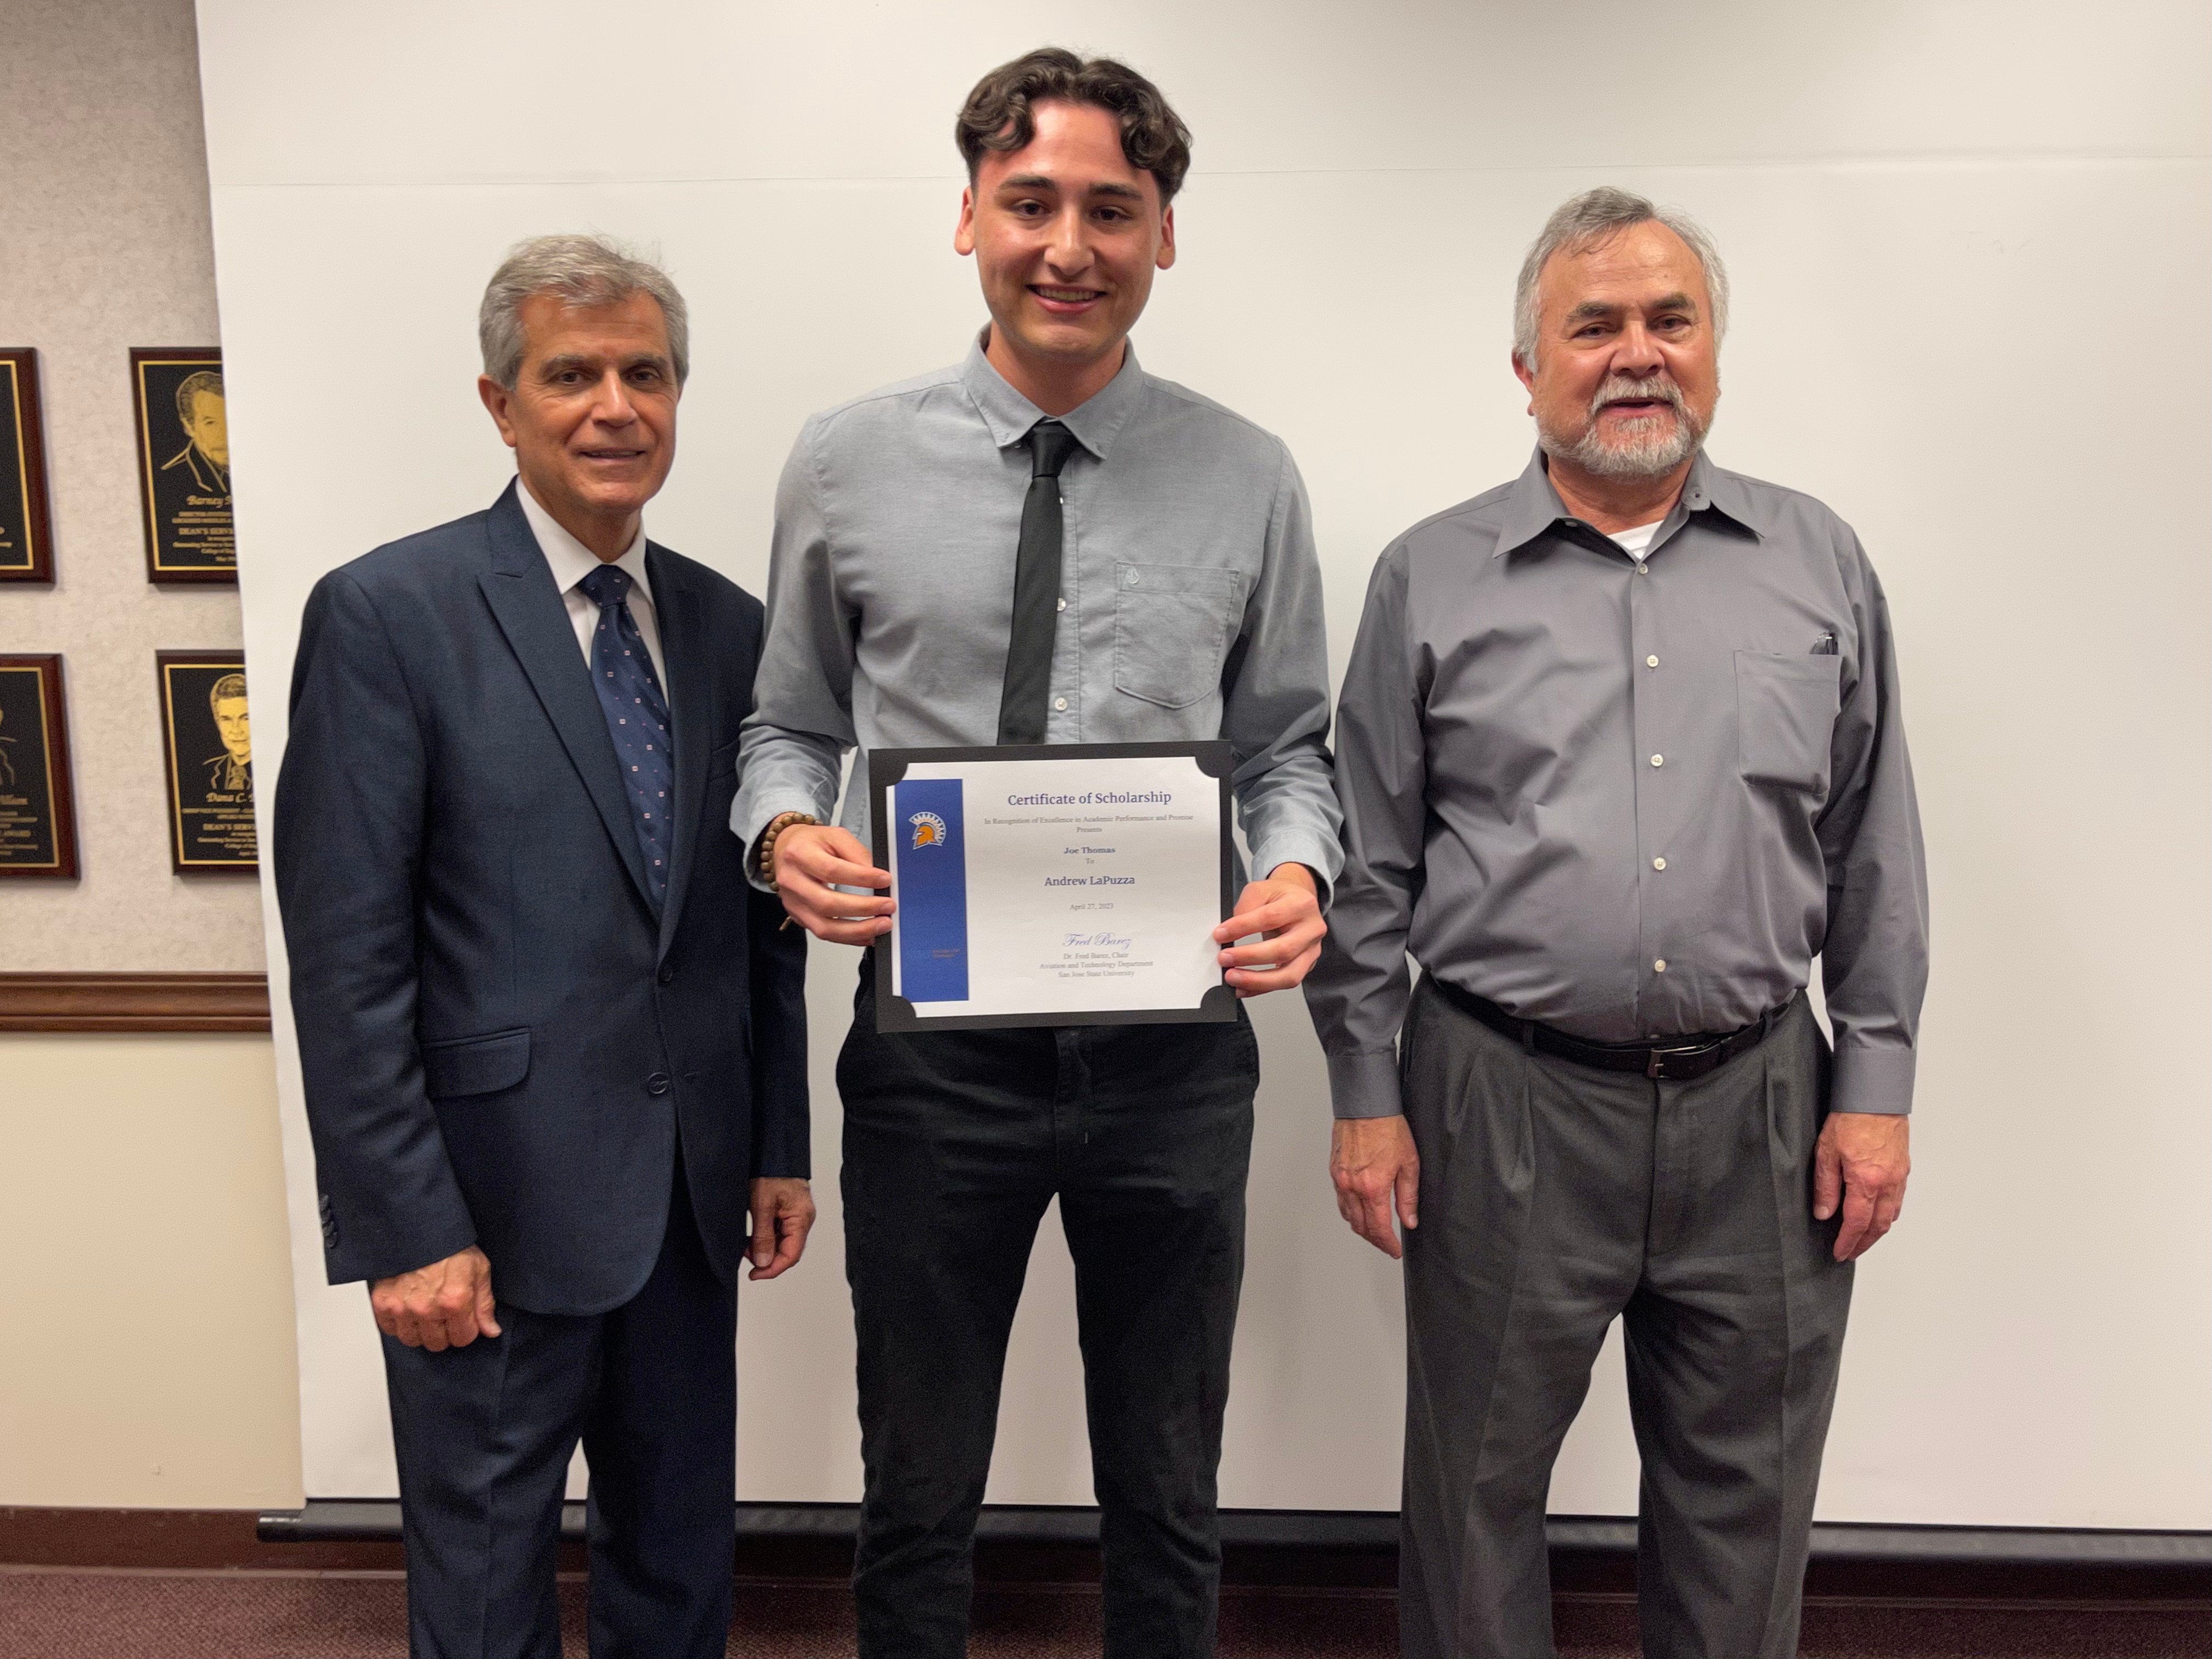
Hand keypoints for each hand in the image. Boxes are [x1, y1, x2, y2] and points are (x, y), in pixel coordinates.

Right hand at [370, 1245, 499, 1350]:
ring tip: (425, 1312)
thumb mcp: (479, 1269)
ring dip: (421, 1331)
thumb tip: (491, 1331)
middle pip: (437, 1344)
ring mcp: (402, 1308)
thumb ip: (485, 1304)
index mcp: (455, 1301)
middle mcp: (427, 1309)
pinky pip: (389, 1330)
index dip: (466, 1330)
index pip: (463, 1338)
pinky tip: (408, 1309)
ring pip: (413, 1340)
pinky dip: (398, 1323)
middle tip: (444, 1315)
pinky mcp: (382, 1303)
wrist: (418, 1227)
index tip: (464, 1319)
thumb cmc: (450, 1245)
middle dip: (445, 1332)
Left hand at [747, 1177, 816, 1279]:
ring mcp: (797, 1216)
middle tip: (745, 1254)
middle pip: (788, 1250)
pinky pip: (779, 1233)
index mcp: (801, 1218)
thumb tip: (763, 1262)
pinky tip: (752, 1237)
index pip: (791, 1254)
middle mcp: (803, 1219)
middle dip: (766, 1258)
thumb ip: (763, 1235)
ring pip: (782, 1243)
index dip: (772, 1269)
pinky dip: (765, 1238)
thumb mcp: (762, 1204)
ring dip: (763, 1248)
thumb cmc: (771, 1171)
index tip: (754, 1274)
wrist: (774, 1153)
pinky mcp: (789, 1212)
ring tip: (745, 1244)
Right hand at [773, 823, 893, 945]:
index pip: (832, 871)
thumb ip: (856, 852)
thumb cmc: (810, 843)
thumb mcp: (835, 835)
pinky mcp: (799, 917)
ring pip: (824, 927)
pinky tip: (867, 934)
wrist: (784, 850)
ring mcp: (793, 903)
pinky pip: (824, 934)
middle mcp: (792, 881)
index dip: (862, 878)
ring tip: (881, 925)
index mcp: (800, 855)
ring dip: (857, 930)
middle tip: (887, 906)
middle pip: (827, 904)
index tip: (885, 880)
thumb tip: (877, 876)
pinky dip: (849, 938)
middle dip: (863, 908)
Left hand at [1214, 863, 1326, 995]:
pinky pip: (1284, 982)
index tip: (1221, 934)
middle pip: (1283, 950)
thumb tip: (1227, 933)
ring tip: (1233, 977)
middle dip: (1249, 957)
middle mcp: (1311, 930)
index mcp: (1301, 905)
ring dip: (1257, 980)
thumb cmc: (1280, 897)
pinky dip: (1261, 988)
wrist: (1298, 902)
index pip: (1271, 918)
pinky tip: (1243, 987)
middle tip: (1225, 958)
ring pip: (1289, 975)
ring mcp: (1312, 951)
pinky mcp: (1306, 966)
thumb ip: (1245, 908)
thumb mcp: (1260, 890)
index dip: (1243, 927)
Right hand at [1331, 1114, 1419, 1258]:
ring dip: (1361, 1227)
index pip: (1379, 1228)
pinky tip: (1360, 1209)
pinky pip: (1340, 1200)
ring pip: (1347, 1216)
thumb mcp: (1409, 1163)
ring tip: (1375, 1230)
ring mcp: (1340, 1180)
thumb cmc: (1388, 1128)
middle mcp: (1352, 1187)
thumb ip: (1408, 1196)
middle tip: (1387, 1243)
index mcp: (1372, 1188)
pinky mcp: (1334, 1171)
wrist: (1366, 1105)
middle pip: (1360, 1227)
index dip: (1387, 1244)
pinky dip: (1350, 1211)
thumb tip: (1409, 1220)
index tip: (1394, 1250)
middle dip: (1374, 1240)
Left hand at [1813, 1111, 1909, 1261]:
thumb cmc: (1850, 1118)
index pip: (1857, 1223)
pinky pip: (1898, 1199)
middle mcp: (1888, 1183)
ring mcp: (1899, 1176)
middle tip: (1851, 1252)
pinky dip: (1888, 1213)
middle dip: (1864, 1243)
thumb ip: (1826, 1186)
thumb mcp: (1826, 1152)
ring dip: (1878, 1231)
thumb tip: (1824, 1213)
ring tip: (1862, 1238)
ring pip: (1892, 1215)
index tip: (1840, 1253)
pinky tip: (1878, 1214)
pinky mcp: (1904, 1167)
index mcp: (1866, 1181)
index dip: (1848, 1242)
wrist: (1875, 1095)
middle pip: (1879, 1225)